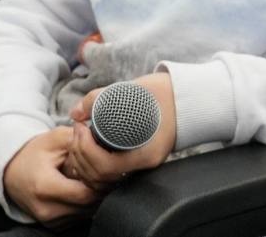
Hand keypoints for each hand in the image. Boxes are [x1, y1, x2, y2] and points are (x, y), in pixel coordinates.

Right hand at [2, 126, 102, 223]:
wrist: (13, 173)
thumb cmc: (34, 155)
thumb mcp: (55, 138)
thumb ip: (79, 139)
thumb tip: (101, 142)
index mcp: (44, 187)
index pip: (86, 193)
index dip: (99, 180)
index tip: (100, 167)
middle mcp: (46, 209)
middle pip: (89, 204)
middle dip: (99, 188)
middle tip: (98, 172)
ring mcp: (49, 220)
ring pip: (87, 212)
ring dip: (93, 197)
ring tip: (87, 179)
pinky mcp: (54, 225)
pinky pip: (79, 217)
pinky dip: (84, 204)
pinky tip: (79, 189)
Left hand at [65, 71, 178, 187]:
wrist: (190, 97)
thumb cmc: (166, 92)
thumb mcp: (135, 88)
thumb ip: (101, 97)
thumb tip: (75, 113)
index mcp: (146, 153)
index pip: (105, 166)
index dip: (85, 149)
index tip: (80, 126)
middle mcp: (144, 164)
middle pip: (100, 175)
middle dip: (80, 153)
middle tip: (77, 129)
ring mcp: (141, 163)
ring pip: (102, 178)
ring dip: (84, 160)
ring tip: (80, 136)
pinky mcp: (137, 158)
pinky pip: (109, 171)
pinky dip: (93, 163)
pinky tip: (89, 146)